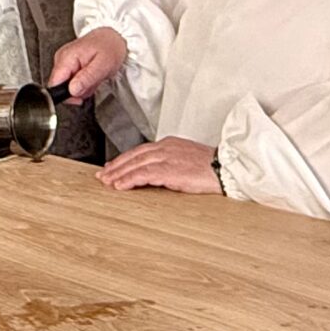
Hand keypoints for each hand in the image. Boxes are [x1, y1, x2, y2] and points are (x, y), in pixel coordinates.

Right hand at [46, 27, 127, 102]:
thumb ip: (87, 78)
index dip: (67, 95)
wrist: (112, 37)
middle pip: (60, 87)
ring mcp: (64, 62)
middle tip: (92, 82)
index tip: (80, 94)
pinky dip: (82, 83)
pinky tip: (90, 76)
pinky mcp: (68, 65)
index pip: (54, 84)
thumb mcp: (103, 65)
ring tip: (93, 77)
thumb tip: (72, 90)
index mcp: (67, 57)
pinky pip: (71, 82)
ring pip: (67, 87)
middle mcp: (61, 58)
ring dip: (82, 88)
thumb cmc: (109, 47)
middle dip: (78, 91)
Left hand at [98, 136, 220, 195]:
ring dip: (118, 174)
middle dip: (116, 166)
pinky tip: (120, 186)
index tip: (113, 167)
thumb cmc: (211, 167)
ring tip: (107, 182)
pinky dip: (129, 179)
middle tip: (103, 175)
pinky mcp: (169, 170)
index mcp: (170, 144)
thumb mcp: (187, 161)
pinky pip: (143, 174)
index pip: (141, 151)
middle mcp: (165, 147)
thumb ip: (171, 164)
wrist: (227, 168)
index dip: (125, 159)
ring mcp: (167, 157)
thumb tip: (159, 175)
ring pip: (135, 164)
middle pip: (134, 156)